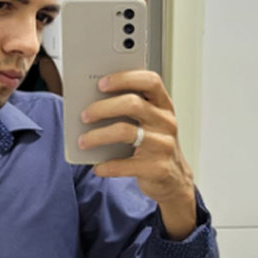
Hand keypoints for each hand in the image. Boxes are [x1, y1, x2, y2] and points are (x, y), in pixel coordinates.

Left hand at [77, 70, 196, 238]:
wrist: (174, 179)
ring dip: (98, 136)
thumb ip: (129, 110)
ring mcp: (164, 145)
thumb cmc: (154, 144)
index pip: (149, 81)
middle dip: (103, 107)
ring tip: (82, 141)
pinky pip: (124, 165)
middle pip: (133, 104)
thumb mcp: (148, 123)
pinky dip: (106, 165)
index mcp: (163, 105)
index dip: (125, 78)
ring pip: (125, 132)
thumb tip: (90, 104)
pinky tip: (97, 167)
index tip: (101, 83)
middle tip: (84, 115)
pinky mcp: (157, 168)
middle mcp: (166, 122)